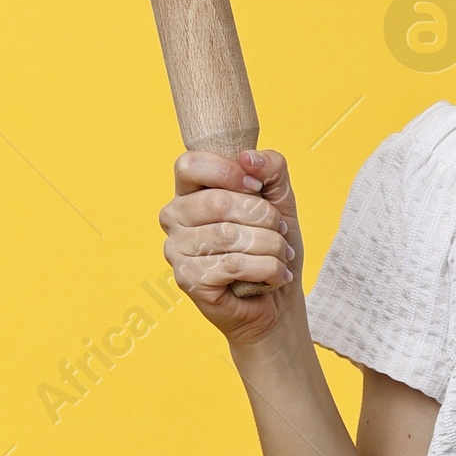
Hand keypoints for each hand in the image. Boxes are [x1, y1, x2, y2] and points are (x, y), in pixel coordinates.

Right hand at [160, 147, 302, 344]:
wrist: (279, 298)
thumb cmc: (272, 245)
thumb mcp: (280, 199)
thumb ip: (271, 169)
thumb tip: (250, 158)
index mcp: (190, 192)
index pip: (191, 164)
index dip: (229, 171)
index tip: (257, 188)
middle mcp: (174, 218)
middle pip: (218, 201)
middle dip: (263, 216)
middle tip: (279, 231)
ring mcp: (176, 250)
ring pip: (229, 235)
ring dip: (270, 245)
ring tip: (281, 255)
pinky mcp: (188, 279)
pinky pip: (234, 264)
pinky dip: (268, 269)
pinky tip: (275, 276)